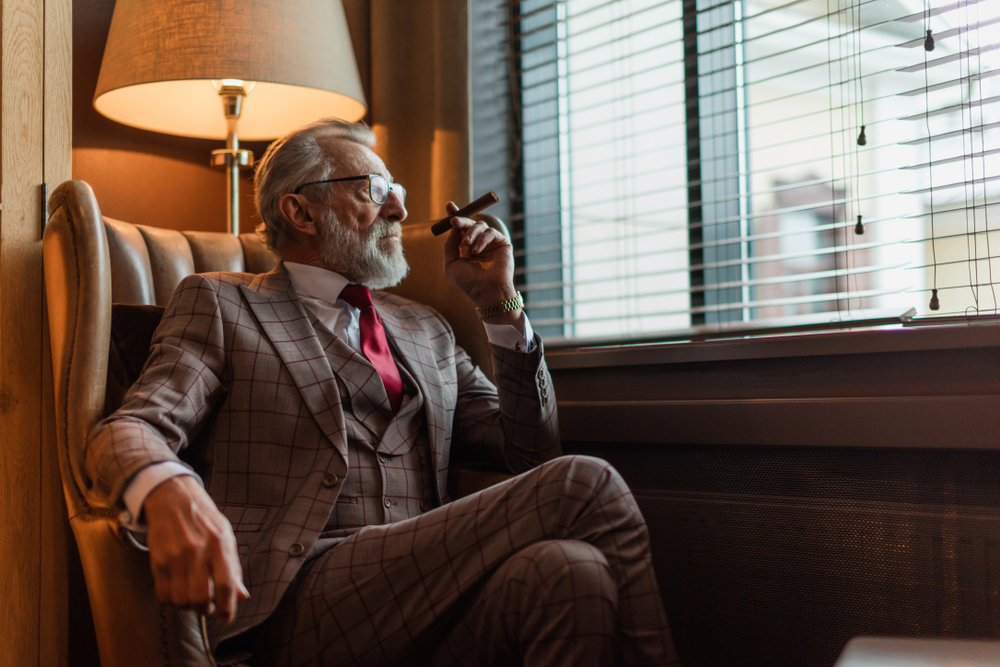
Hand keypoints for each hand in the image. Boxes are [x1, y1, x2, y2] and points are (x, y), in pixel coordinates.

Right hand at [143, 475, 248, 623]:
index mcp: (219, 544)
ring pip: (180, 599)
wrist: (173, 498)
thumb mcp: (226, 536)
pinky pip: (163, 594)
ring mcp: (175, 556)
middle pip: (200, 597)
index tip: (226, 618)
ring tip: (192, 600)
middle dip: (205, 610)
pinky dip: (171, 601)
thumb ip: (234, 567)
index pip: (225, 585)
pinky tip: (177, 593)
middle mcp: (198, 551)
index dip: (227, 607)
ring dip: (187, 607)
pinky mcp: (157, 560)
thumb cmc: (204, 518)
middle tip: (207, 608)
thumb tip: (242, 595)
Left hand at [442, 202, 521, 324]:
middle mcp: (478, 242)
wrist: (486, 291)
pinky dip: (481, 240)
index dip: (455, 214)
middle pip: (469, 222)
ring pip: (480, 225)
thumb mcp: (451, 264)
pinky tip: (477, 251)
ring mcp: (490, 242)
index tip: (449, 205)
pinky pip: (490, 232)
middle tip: (454, 221)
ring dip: (470, 234)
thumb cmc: (468, 281)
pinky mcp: (502, 242)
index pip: (460, 227)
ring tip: (467, 249)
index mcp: (465, 246)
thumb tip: (454, 228)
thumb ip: (450, 245)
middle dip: (461, 219)